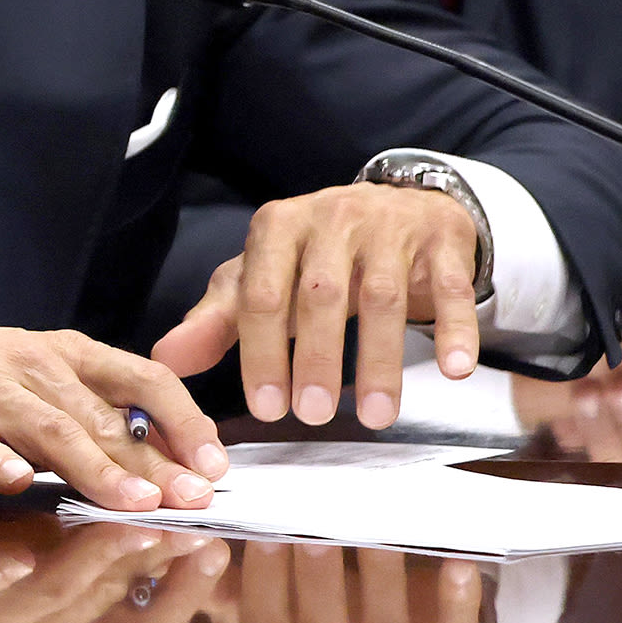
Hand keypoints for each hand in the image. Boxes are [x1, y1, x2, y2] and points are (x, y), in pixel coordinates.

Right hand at [0, 325, 225, 512]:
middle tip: (190, 500)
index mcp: (65, 354)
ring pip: (47, 426)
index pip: (142, 378)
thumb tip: (175, 462)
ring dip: (94, 465)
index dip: (183, 421)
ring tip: (130, 501)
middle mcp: (29, 362)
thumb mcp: (42, 391)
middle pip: (102, 414)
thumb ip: (98, 419)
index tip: (215, 466)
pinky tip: (16, 484)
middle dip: (152, 461)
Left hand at [156, 184, 479, 430]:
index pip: (261, 295)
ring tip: (377, 416)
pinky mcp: (441, 240)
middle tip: (314, 415)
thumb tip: (165, 361)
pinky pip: (452, 285)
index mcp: (277, 228)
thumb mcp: (260, 277)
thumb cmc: (315, 256)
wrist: (395, 206)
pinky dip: (455, 328)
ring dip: (380, 360)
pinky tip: (455, 372)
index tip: (267, 409)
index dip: (262, 353)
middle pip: (320, 296)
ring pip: (383, 296)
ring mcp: (389, 228)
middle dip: (316, 359)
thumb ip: (216, 320)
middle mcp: (331, 220)